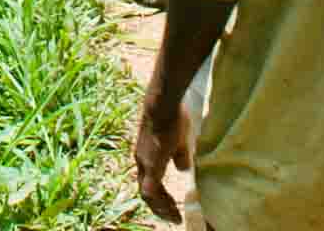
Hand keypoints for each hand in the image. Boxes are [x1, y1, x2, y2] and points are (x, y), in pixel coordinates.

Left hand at [133, 90, 195, 222]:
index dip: (160, 195)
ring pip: (147, 194)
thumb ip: (179, 156)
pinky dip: (158, 202)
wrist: (163, 105)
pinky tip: (170, 209)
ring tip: (174, 217)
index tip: (173, 205)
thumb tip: (183, 168)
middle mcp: (141, 161)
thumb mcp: (179, 141)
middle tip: (174, 216)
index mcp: (146, 155)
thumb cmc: (173, 118)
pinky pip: (150, 191)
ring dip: (160, 207)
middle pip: (146, 191)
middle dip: (160, 206)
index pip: (150, 181)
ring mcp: (144, 163)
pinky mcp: (150, 164)